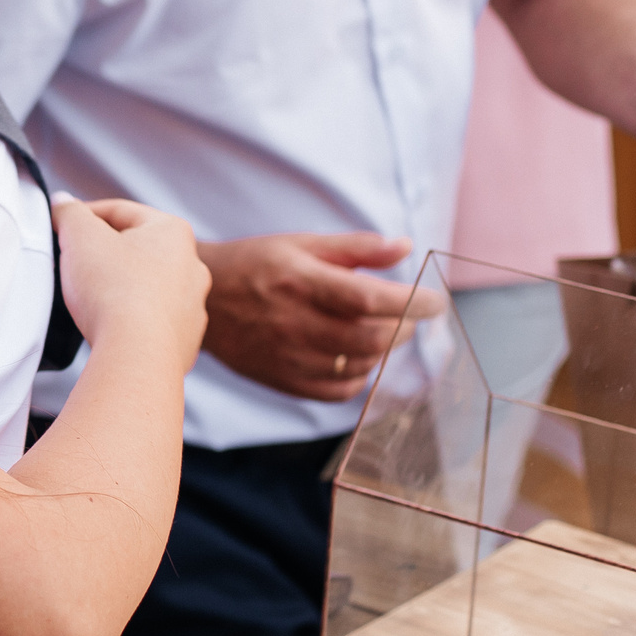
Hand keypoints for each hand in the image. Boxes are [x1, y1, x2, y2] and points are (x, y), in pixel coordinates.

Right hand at [52, 196, 207, 374]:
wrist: (136, 356)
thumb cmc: (113, 290)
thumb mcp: (79, 235)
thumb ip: (69, 213)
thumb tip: (63, 205)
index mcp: (172, 232)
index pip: (119, 211)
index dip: (82, 216)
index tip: (60, 228)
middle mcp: (192, 266)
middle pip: (136, 249)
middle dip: (104, 254)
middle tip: (73, 264)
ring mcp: (192, 307)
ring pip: (146, 287)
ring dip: (119, 288)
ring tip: (90, 299)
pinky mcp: (185, 341)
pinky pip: (151, 322)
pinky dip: (130, 321)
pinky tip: (109, 327)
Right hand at [193, 233, 445, 401]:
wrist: (199, 299)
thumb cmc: (255, 265)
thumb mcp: (301, 244)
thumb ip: (356, 248)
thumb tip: (405, 247)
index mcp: (301, 280)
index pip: (371, 299)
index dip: (412, 303)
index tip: (436, 301)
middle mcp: (295, 321)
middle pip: (372, 338)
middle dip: (403, 328)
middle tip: (405, 316)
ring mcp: (288, 356)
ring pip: (360, 365)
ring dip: (381, 350)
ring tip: (376, 332)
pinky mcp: (283, 380)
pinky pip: (338, 391)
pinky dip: (358, 376)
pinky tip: (352, 356)